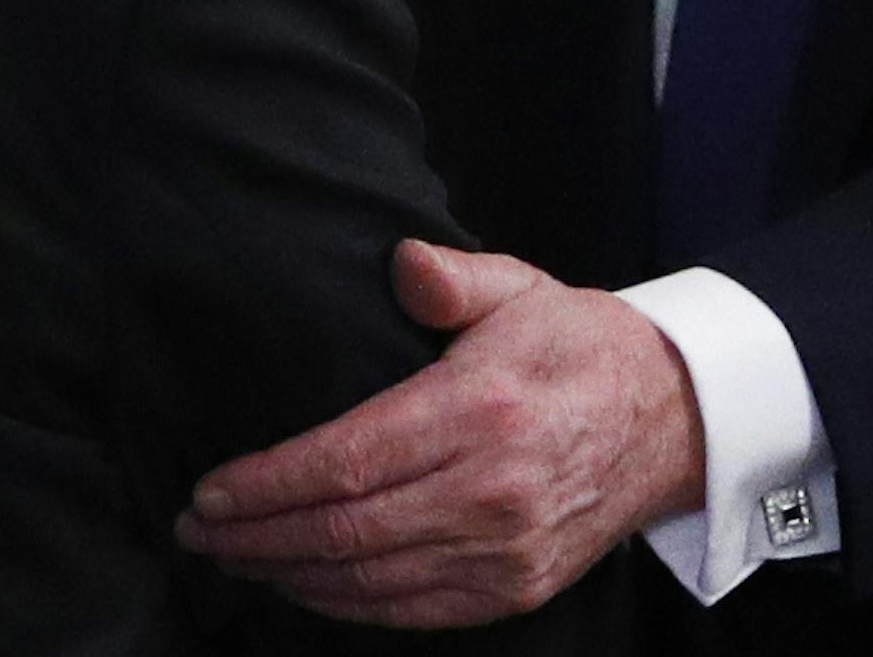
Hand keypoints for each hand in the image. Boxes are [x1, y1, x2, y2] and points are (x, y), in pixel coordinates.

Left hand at [174, 238, 705, 626]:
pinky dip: (349, 604)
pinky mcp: (515, 588)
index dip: (268, 483)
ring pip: (370, 581)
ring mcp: (504, 550)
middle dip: (257, 536)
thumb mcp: (520, 287)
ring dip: (289, 575)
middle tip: (198, 530)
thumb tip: (401, 261)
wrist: (674, 417)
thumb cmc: (580, 344)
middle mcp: (490, 490)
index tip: (210, 490)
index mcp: (480, 410)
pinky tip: (307, 583)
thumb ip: (451, 278)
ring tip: (236, 555)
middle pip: (345, 531)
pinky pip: (412, 610)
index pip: (348, 460)